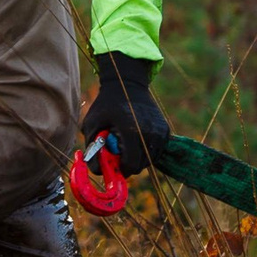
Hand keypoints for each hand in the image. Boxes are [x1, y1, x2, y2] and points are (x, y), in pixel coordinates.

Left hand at [79, 52, 168, 176]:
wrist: (128, 84)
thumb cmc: (106, 105)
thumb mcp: (91, 124)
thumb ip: (92, 150)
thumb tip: (99, 172)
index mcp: (131, 130)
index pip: (131, 165)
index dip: (120, 170)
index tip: (112, 164)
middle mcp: (149, 132)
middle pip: (140, 166)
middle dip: (127, 164)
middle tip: (117, 152)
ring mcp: (160, 132)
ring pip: (149, 161)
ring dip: (136, 158)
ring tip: (126, 142)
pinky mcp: (166, 131)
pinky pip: (156, 152)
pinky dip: (145, 151)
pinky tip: (136, 139)